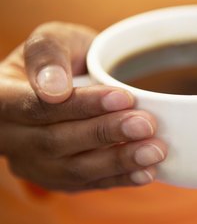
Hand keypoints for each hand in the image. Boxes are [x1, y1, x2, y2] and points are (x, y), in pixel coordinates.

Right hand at [0, 22, 166, 190]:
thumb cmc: (62, 58)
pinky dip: (120, 179)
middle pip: (56, 141)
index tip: (124, 97)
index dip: (81, 105)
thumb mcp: (54, 39)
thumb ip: (48, 54)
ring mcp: (36, 163)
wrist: (66, 85)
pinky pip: (88, 183)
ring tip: (154, 150)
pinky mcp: (60, 178)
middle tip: (146, 124)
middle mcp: (13, 137)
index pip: (37, 107)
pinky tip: (146, 171)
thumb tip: (53, 88)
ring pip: (74, 169)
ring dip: (118, 160)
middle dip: (105, 133)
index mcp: (3, 97)